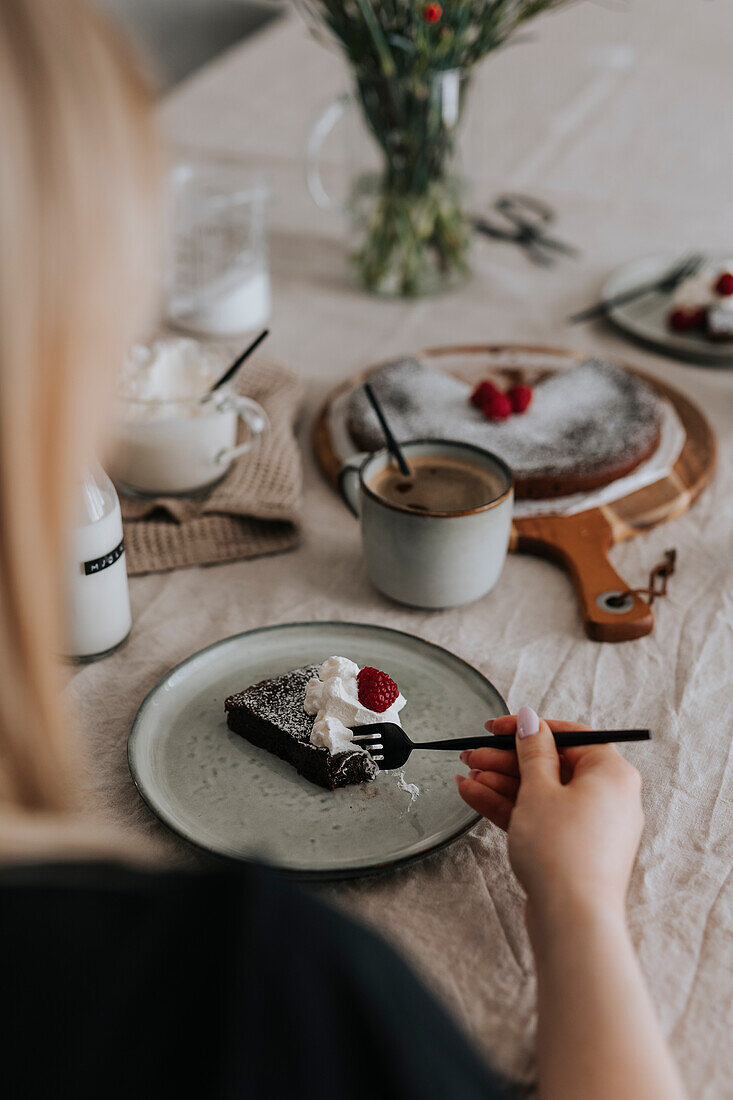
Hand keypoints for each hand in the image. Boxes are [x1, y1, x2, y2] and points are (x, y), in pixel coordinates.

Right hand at [455, 708, 643, 925]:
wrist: (572, 920)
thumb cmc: (563, 852)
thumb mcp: (539, 789)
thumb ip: (532, 751)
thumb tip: (531, 721)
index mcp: (611, 772)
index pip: (568, 736)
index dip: (528, 729)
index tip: (495, 729)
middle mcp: (608, 796)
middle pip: (551, 765)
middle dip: (506, 760)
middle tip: (473, 755)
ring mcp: (591, 825)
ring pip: (542, 792)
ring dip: (502, 782)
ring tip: (466, 774)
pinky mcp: (574, 849)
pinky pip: (541, 817)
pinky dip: (511, 806)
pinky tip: (475, 795)